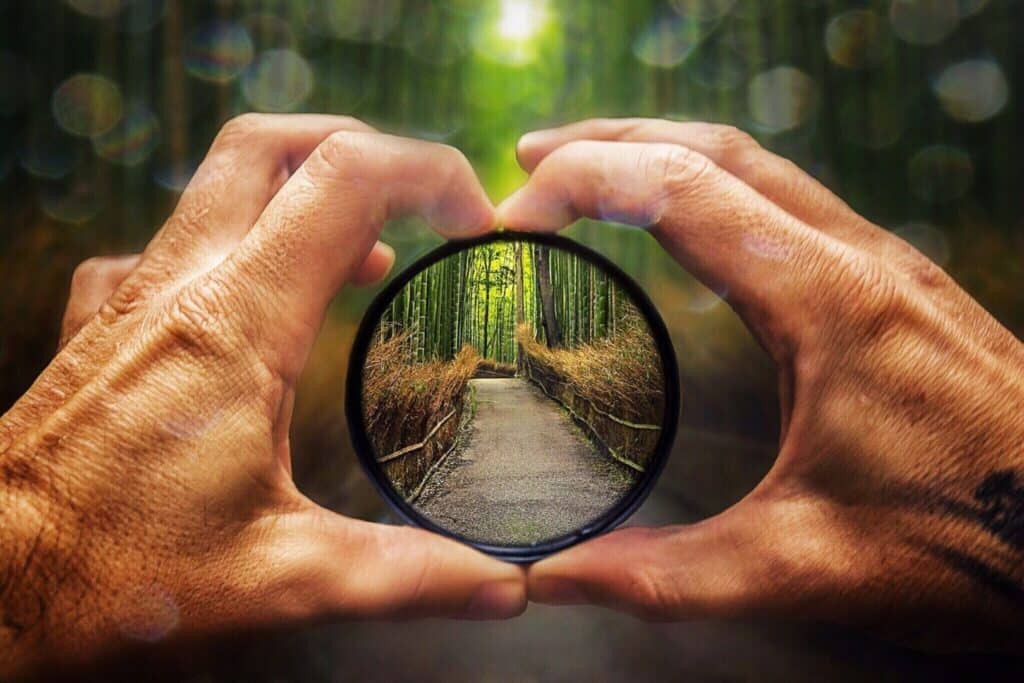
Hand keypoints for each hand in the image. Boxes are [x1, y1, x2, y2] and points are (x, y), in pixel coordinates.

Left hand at [0, 114, 523, 678]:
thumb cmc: (114, 573)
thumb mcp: (280, 578)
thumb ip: (402, 576)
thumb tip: (506, 588)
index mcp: (238, 323)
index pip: (346, 180)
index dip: (429, 176)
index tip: (475, 226)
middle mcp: (182, 284)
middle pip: (274, 146)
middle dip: (363, 152)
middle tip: (420, 208)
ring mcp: (134, 294)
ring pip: (222, 181)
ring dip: (306, 191)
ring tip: (371, 253)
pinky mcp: (106, 319)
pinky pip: (177, 240)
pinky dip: (241, 241)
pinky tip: (259, 298)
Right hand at [498, 118, 1023, 649]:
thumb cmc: (971, 546)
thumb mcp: (807, 569)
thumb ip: (669, 574)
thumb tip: (552, 576)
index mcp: (829, 303)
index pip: (681, 191)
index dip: (584, 184)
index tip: (517, 220)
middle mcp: (858, 259)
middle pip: (716, 149)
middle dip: (613, 142)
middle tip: (532, 163)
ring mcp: (883, 264)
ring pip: (758, 166)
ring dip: (665, 154)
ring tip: (592, 174)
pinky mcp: (895, 287)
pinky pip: (789, 201)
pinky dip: (714, 188)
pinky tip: (686, 226)